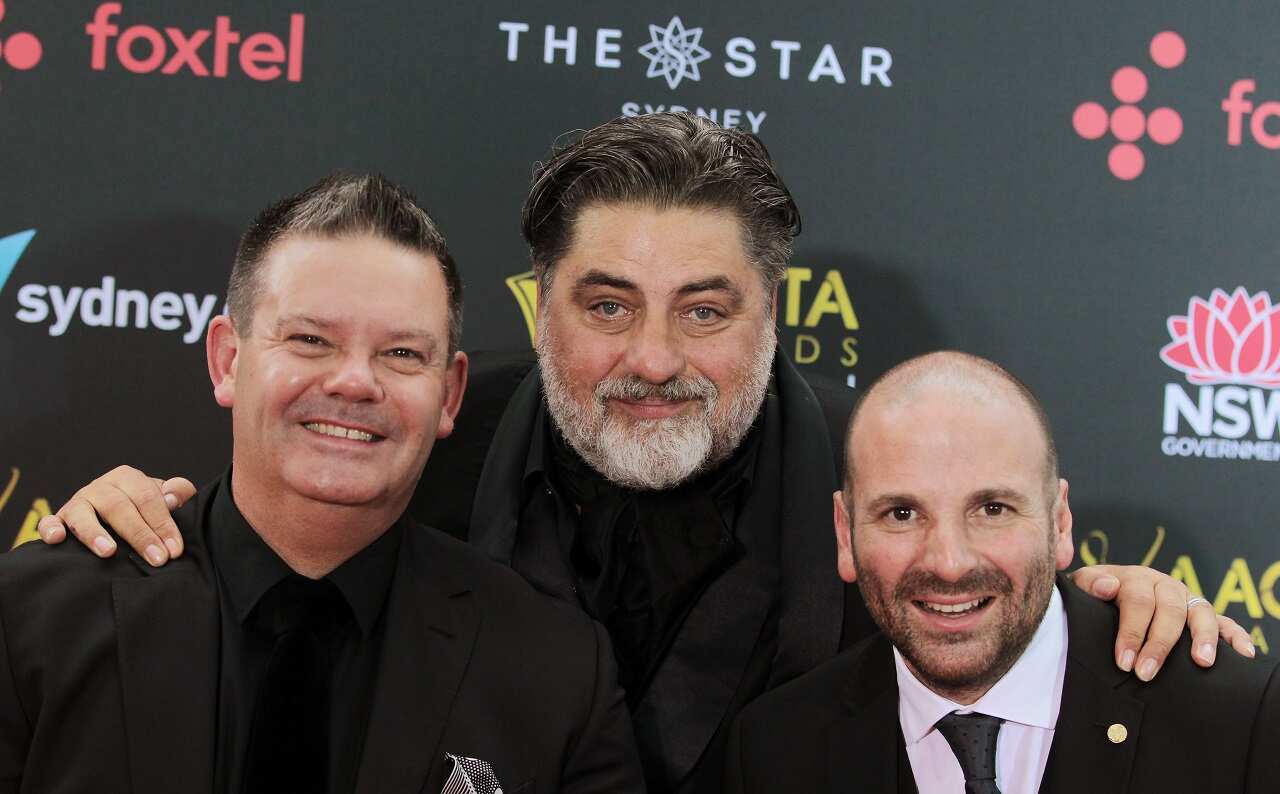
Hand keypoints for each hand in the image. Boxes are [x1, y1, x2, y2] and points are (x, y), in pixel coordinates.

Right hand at [36, 465, 195, 566]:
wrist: (118, 515)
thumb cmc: (146, 508)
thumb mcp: (164, 497)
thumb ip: (177, 493)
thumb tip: (173, 499)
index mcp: (128, 478)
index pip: (149, 498)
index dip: (163, 524)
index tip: (174, 550)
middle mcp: (101, 487)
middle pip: (119, 507)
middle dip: (140, 535)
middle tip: (156, 559)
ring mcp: (77, 503)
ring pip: (83, 513)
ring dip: (94, 532)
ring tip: (108, 552)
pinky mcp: (58, 519)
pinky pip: (49, 521)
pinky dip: (50, 529)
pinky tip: (57, 540)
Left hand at [1071, 564, 1255, 680]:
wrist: (1101, 592)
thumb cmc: (1092, 597)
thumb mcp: (1082, 587)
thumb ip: (1089, 584)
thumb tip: (1108, 586)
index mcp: (1135, 578)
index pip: (1137, 602)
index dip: (1131, 632)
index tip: (1123, 662)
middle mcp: (1163, 585)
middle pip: (1169, 610)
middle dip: (1158, 644)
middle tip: (1146, 673)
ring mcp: (1185, 598)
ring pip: (1200, 611)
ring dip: (1203, 637)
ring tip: (1202, 662)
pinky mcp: (1200, 614)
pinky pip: (1224, 621)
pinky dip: (1235, 635)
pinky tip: (1243, 654)